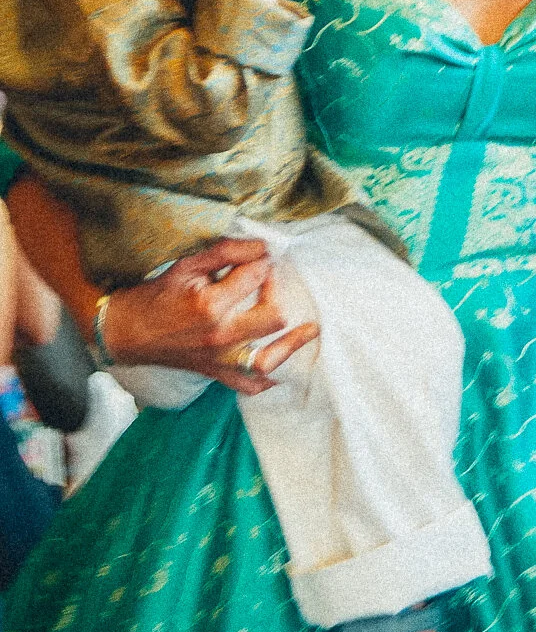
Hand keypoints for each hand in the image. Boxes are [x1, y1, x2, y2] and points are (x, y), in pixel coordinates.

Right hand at [99, 236, 316, 394]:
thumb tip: (262, 246)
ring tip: (310, 329)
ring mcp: (220, 360)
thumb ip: (226, 252)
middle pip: (273, 316)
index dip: (262, 262)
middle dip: (277, 292)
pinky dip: (271, 379)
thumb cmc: (157, 296)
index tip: (260, 257)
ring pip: (269, 359)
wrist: (128, 332)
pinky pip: (251, 386)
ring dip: (292, 344)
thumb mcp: (187, 266)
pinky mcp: (218, 374)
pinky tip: (284, 364)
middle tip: (270, 282)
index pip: (255, 277)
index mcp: (210, 305)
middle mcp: (220, 336)